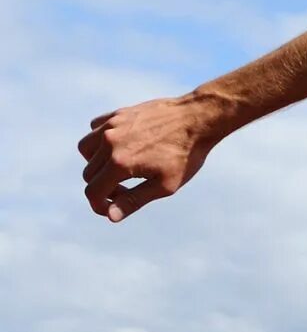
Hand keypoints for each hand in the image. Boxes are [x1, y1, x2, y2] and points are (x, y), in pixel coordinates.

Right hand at [79, 94, 224, 221]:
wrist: (195, 120)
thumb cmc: (184, 156)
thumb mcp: (164, 186)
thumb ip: (134, 200)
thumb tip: (110, 216)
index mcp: (120, 162)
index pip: (93, 191)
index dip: (99, 206)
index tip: (111, 210)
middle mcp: (109, 142)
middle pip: (89, 173)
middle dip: (103, 187)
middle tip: (127, 190)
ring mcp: (110, 126)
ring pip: (86, 150)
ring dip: (97, 165)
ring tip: (121, 170)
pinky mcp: (115, 115)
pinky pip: (94, 130)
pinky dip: (100, 143)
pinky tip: (121, 148)